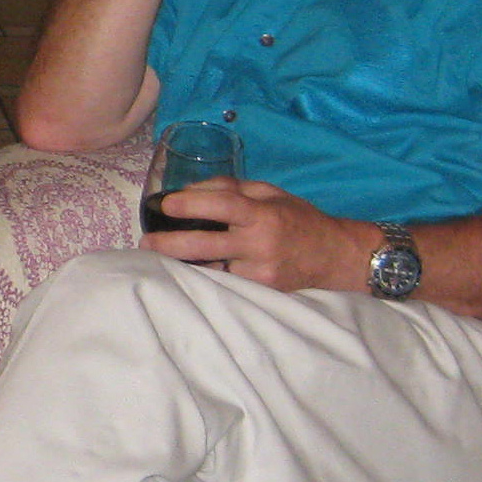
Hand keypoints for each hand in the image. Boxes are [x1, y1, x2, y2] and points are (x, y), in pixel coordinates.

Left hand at [140, 178, 370, 291]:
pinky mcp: (260, 293)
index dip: (191, 204)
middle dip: (169, 245)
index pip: (223, 205)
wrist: (335, 257)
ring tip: (159, 259)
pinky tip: (189, 273)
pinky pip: (223, 283)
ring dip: (182, 265)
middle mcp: (260, 245)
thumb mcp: (271, 194)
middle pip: (205, 245)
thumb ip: (233, 188)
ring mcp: (259, 273)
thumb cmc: (299, 220)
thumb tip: (191, 189)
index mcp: (263, 214)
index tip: (165, 204)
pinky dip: (205, 277)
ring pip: (209, 270)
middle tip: (146, 243)